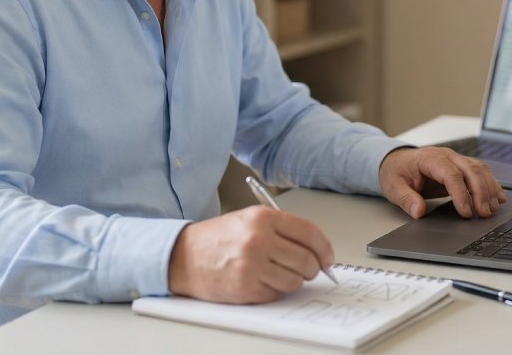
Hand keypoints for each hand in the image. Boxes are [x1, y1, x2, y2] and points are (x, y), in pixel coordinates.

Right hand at [167, 206, 334, 302]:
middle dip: (312, 268)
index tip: (328, 257)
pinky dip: (275, 290)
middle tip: (308, 269)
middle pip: (306, 260)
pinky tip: (262, 281)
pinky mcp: (246, 287)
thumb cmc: (218, 238)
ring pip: (295, 280)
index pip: (309, 233)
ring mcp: (252, 265)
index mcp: (263, 218)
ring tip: (279, 273)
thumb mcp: (250, 219)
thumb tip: (316, 250)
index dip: (324, 248)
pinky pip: (277, 294)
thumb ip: (283, 229)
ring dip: (293, 280)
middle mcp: (259, 240)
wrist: (183, 256)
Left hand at [378, 147, 507, 218]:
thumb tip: (419, 212)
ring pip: (480, 170)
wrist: (397, 162)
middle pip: (471, 170)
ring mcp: (456, 160)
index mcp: (431, 159)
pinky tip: (498, 197)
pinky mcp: (462, 167)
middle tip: (484, 213)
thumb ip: (406, 199)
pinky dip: (491, 184)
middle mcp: (447, 156)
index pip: (451, 175)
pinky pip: (481, 172)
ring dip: (489, 189)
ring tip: (492, 209)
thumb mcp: (393, 187)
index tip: (466, 212)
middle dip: (481, 192)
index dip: (461, 194)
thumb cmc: (396, 172)